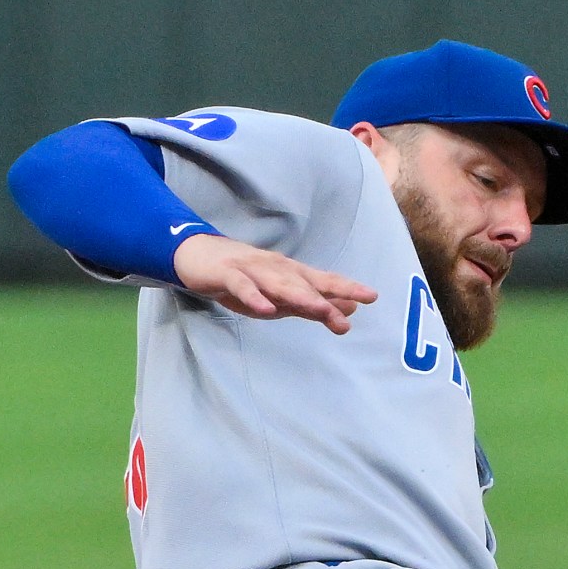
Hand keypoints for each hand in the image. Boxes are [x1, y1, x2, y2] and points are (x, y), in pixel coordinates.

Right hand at [174, 234, 376, 329]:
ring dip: (300, 297)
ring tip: (320, 310)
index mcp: (289, 273)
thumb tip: (348, 310)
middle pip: (305, 284)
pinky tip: (265, 310)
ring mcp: (251, 269)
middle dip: (328, 297)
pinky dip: (254, 298)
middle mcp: (275, 268)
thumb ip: (310, 304)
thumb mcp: (278, 295)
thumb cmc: (242, 277)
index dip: (345, 288)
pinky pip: (242, 287)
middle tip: (350, 313)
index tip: (371, 297)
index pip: (322, 280)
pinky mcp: (227, 274)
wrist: (196, 255)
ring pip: (278, 284)